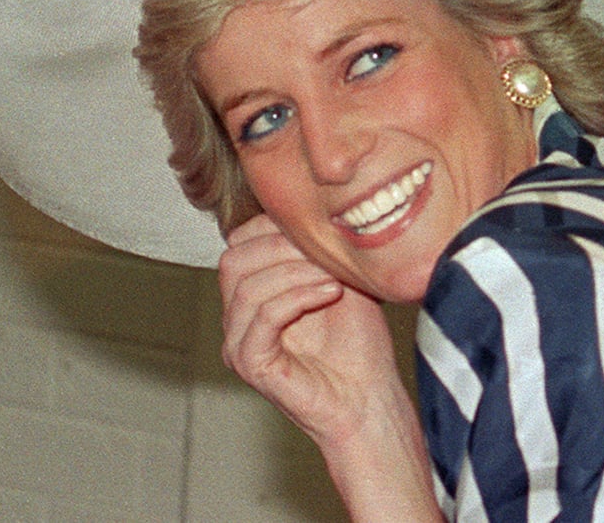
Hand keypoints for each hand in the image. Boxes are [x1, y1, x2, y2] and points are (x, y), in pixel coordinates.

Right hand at [217, 214, 400, 444]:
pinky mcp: (250, 364)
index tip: (320, 230)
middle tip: (325, 253)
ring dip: (296, 273)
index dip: (275, 226)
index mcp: (253, 292)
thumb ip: (315, 248)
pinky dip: (297, 298)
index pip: (239, 241)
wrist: (370, 396)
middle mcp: (237, 317)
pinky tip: (329, 294)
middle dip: (282, 247)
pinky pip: (261, 318)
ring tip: (334, 278)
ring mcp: (238, 342)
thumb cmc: (358, 342)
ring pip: (246, 287)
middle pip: (233, 260)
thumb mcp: (339, 278)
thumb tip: (308, 206)